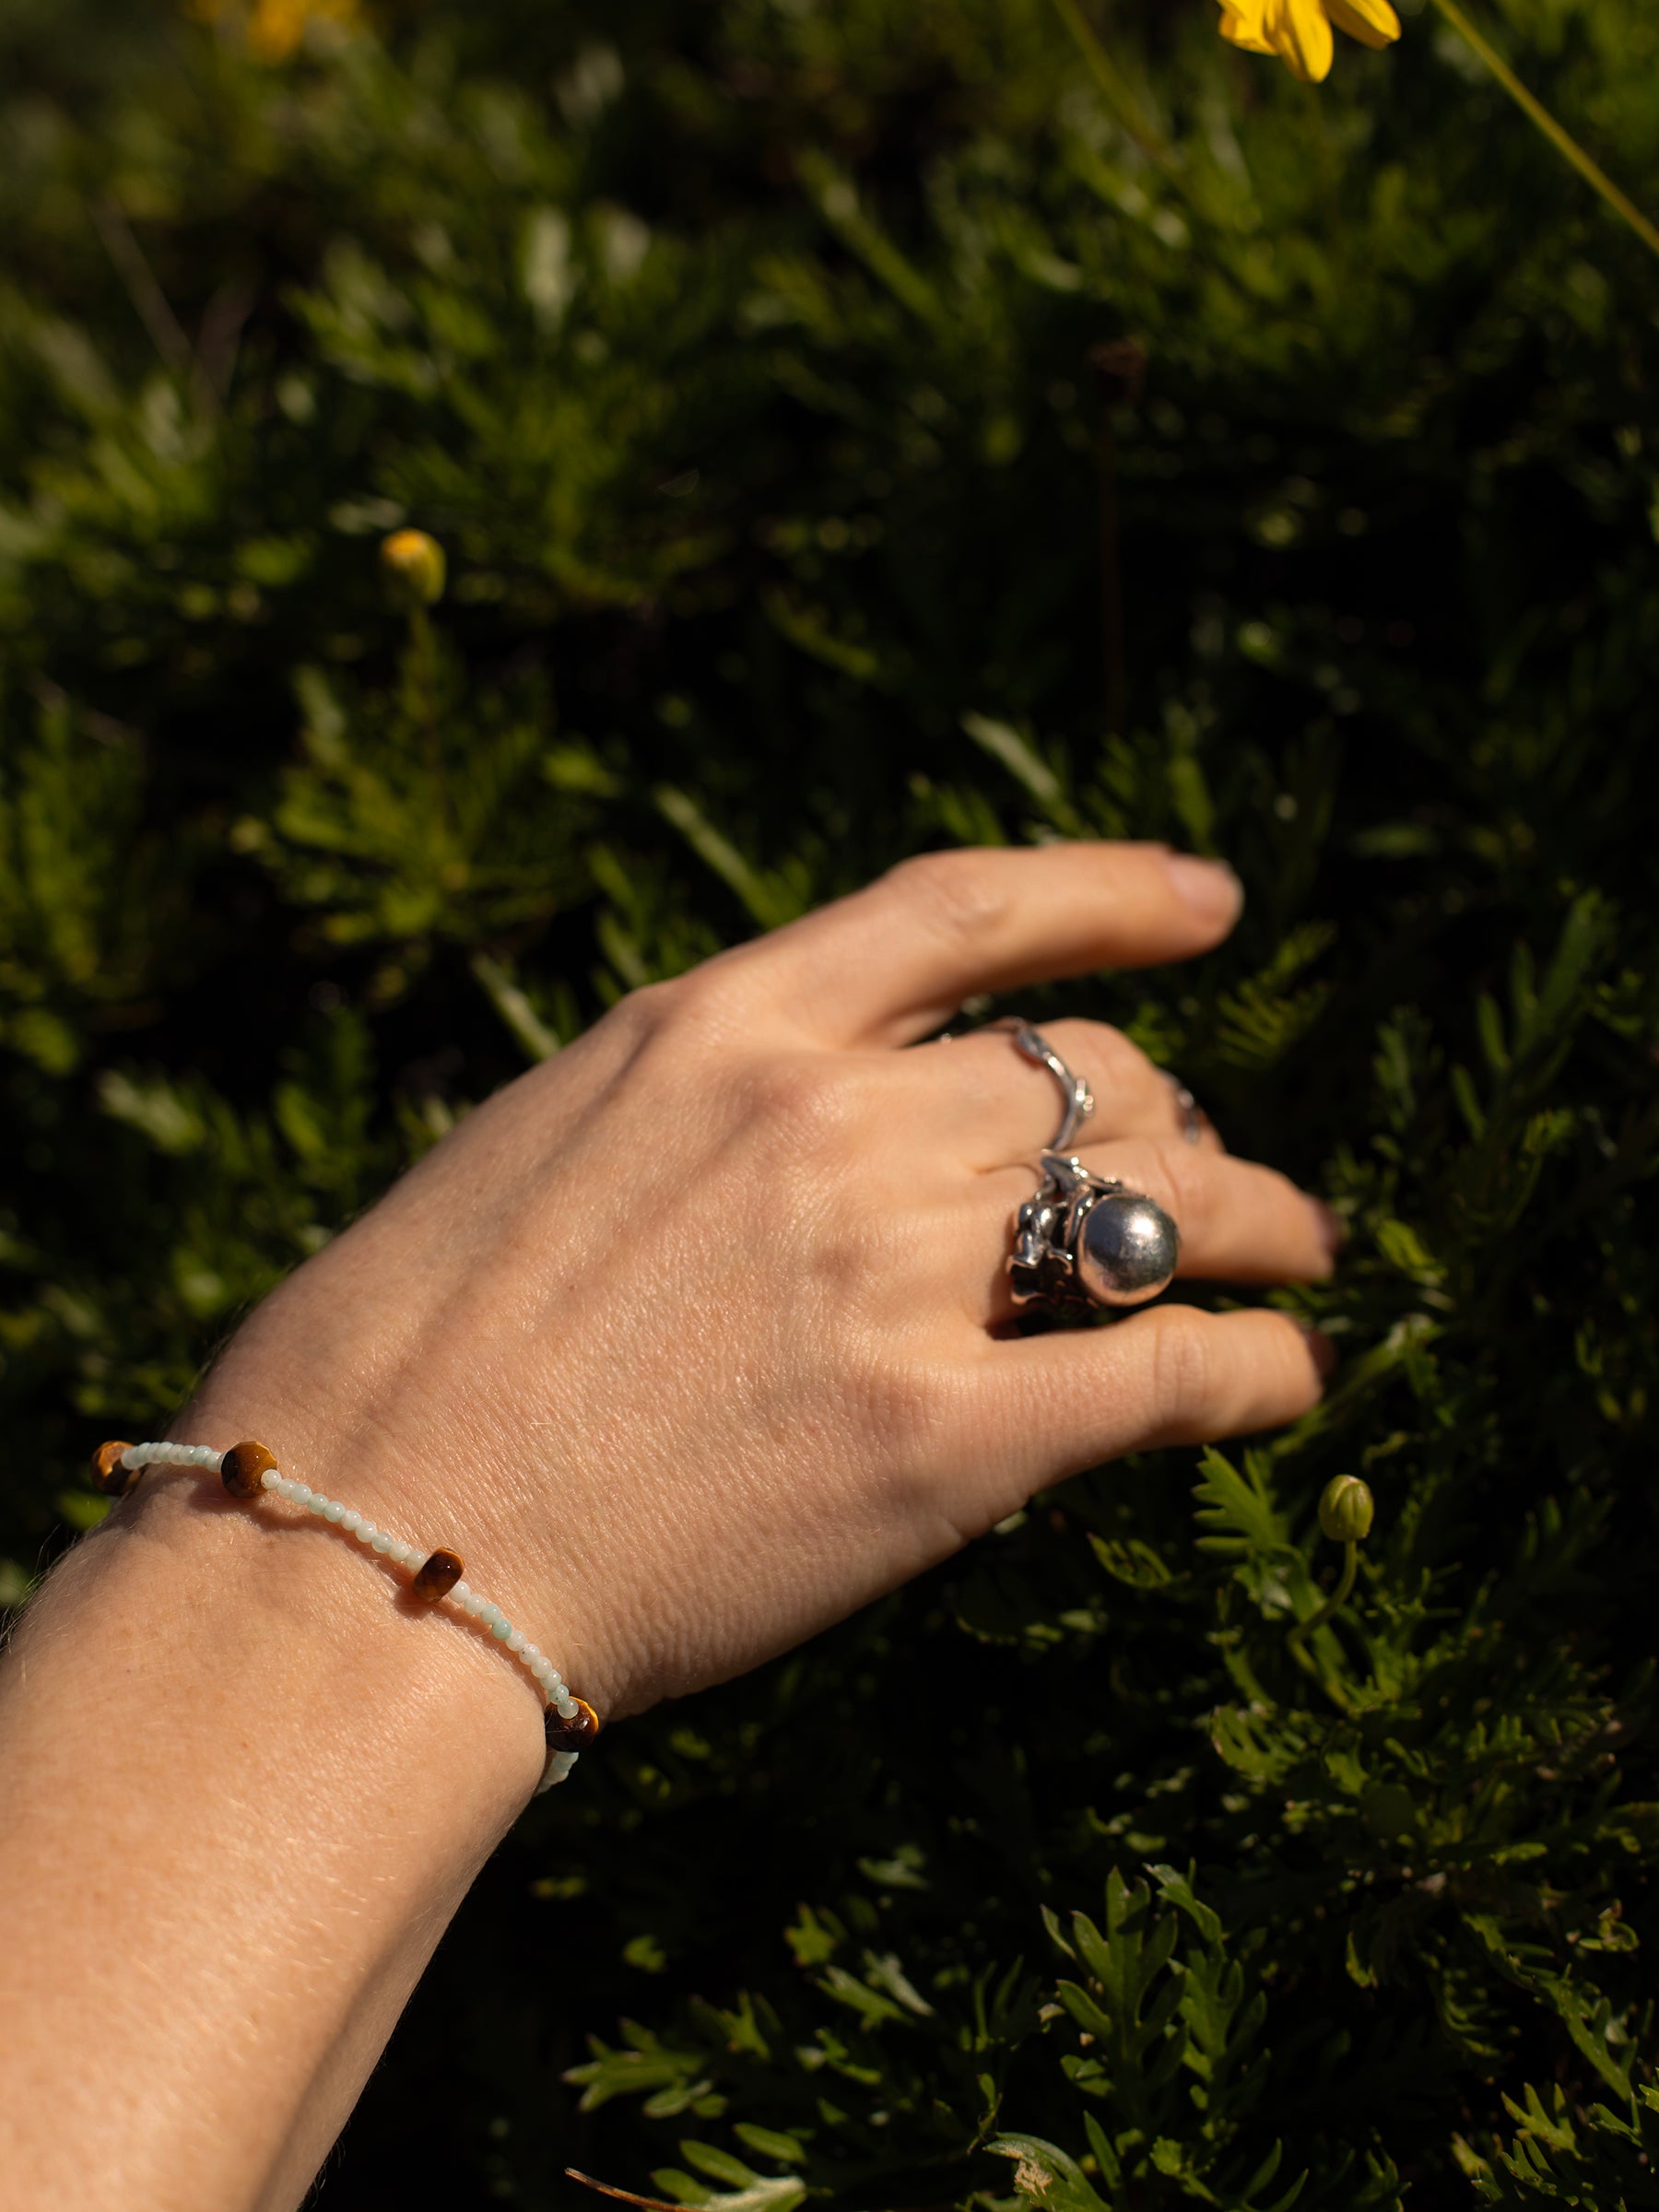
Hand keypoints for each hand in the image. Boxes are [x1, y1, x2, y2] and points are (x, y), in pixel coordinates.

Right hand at [180, 843, 1334, 1723]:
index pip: (964, 909)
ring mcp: (890, 1273)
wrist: (362, 1546)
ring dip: (1257, 1219)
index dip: (1111, 893)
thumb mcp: (539, 1151)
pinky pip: (1168, 1374)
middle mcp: (826, 1118)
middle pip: (1085, 1074)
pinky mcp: (939, 1441)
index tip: (1209, 906)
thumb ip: (699, 1120)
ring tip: (1297, 1250)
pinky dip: (1257, 1371)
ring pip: (1156, 1201)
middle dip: (1173, 1116)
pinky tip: (1289, 1379)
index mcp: (716, 1024)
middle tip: (1210, 1167)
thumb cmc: (396, 1362)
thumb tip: (813, 1140)